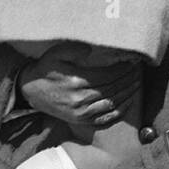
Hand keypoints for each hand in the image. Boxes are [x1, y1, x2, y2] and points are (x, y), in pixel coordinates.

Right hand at [17, 42, 141, 127]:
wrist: (29, 90)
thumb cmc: (45, 69)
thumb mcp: (56, 53)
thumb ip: (75, 49)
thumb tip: (92, 49)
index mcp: (76, 81)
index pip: (107, 75)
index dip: (122, 69)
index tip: (132, 63)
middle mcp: (80, 98)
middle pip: (112, 89)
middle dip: (128, 80)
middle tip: (139, 72)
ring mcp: (81, 112)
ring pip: (112, 103)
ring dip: (128, 93)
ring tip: (137, 84)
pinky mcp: (81, 120)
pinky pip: (105, 118)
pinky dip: (120, 111)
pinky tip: (129, 102)